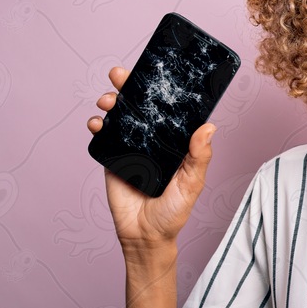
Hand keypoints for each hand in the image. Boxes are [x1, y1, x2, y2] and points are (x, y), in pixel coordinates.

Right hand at [87, 67, 215, 255]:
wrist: (144, 236)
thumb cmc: (174, 211)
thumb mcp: (192, 183)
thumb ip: (199, 157)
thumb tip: (209, 127)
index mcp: (175, 141)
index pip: (168, 109)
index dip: (160, 89)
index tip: (153, 71)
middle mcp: (154, 139)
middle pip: (141, 106)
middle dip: (129, 87)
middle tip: (120, 75)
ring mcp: (132, 146)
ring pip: (120, 116)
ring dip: (112, 102)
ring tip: (108, 100)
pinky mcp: (113, 157)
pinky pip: (103, 136)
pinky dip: (97, 125)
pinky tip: (97, 123)